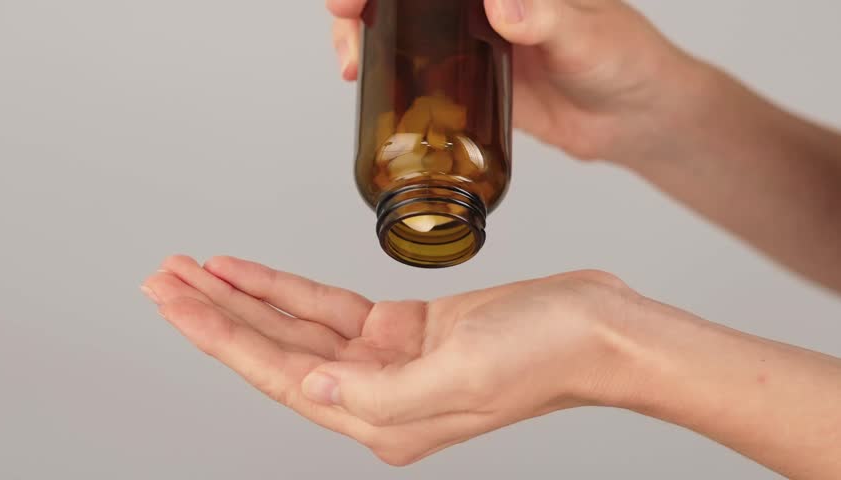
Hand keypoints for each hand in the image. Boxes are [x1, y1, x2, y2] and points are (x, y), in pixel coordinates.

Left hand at [142, 255, 636, 464]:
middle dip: (217, 314)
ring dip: (245, 298)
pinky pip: (330, 306)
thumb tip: (309, 385)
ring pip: (296, 326)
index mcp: (382, 421)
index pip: (279, 376)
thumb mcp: (461, 378)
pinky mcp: (403, 328)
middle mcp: (375, 396)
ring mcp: (387, 361)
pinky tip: (254, 273)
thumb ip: (376, 395)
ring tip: (194, 270)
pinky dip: (289, 288)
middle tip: (164, 279)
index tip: (176, 302)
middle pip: (276, 351)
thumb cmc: (545, 355)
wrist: (596, 329)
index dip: (221, 338)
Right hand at [328, 0, 701, 161]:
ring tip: (350, 63)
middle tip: (345, 15)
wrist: (631, 118)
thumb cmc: (625, 61)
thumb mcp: (588, 38)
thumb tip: (502, 5)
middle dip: (364, 1)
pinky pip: (417, 69)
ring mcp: (469, 36)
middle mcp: (480, 1)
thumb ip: (548, 19)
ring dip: (365, 34)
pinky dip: (387, 74)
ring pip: (402, 24)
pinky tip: (366, 82)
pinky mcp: (467, 76)